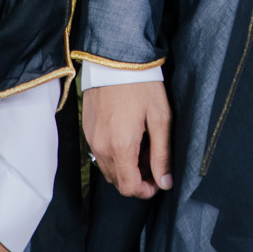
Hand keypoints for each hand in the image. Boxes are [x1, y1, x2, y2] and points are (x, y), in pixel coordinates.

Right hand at [81, 80, 173, 198]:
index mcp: (121, 147)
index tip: (159, 181)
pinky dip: (115, 155)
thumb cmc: (141, 86)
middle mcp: (101, 148)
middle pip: (118, 182)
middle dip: (138, 179)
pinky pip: (100, 154)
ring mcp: (91, 139)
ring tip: (143, 148)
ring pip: (108, 169)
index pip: (129, 188)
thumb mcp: (160, 119)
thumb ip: (162, 154)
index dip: (146, 191)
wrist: (116, 60)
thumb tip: (165, 182)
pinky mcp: (87, 130)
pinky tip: (129, 137)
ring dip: (126, 168)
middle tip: (154, 161)